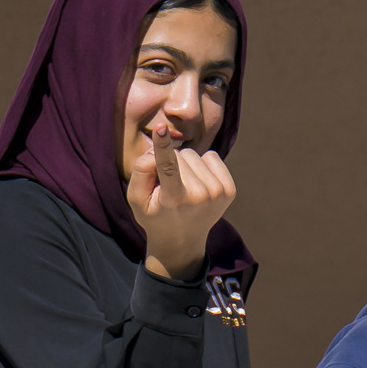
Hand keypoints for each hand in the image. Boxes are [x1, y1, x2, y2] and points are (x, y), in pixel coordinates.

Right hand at [131, 123, 238, 281]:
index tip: (160, 128)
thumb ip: (140, 172)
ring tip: (183, 187)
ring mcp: (218, 194)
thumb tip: (155, 152)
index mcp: (174, 199)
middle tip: (168, 186)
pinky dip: (202, 165)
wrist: (182, 239)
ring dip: (186, 165)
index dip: (163, 145)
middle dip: (171, 162)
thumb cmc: (155, 215)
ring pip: (195, 155)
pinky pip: (212, 157)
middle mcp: (199, 196)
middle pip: (180, 155)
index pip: (167, 167)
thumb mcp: (136, 199)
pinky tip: (198, 184)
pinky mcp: (230, 190)